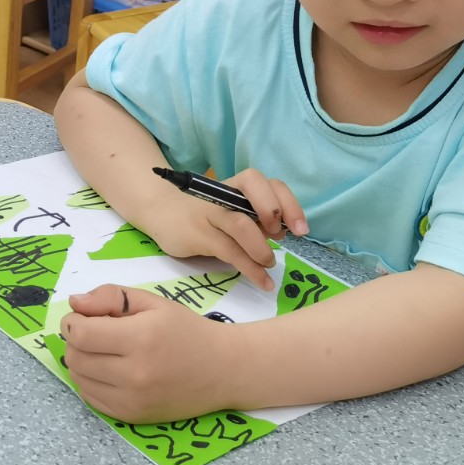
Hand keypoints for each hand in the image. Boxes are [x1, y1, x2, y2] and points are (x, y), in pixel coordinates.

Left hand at [60, 284, 232, 422]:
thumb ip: (110, 297)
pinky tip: (109, 371)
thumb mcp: (152, 302)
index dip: (73, 322)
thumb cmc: (186, 330)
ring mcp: (132, 400)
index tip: (84, 317)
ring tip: (104, 351)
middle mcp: (134, 374)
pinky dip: (91, 382)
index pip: (80, 334)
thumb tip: (74, 304)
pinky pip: (90, 399)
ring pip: (79, 379)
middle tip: (96, 332)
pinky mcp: (132, 417)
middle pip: (75, 357)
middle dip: (76, 341)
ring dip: (81, 361)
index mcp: (140, 338)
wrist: (223, 370)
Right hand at [141, 168, 305, 289]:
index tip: (300, 229)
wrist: (163, 215)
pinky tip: (263, 281)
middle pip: (254, 188)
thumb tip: (284, 231)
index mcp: (237, 186)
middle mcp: (223, 193)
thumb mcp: (234, 211)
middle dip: (275, 212)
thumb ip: (257, 218)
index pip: (267, 182)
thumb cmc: (207, 216)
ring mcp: (208, 212)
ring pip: (241, 224)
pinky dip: (251, 269)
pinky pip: (229, 252)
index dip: (288, 203)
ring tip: (268, 264)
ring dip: (262, 248)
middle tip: (281, 238)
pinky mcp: (198, 234)